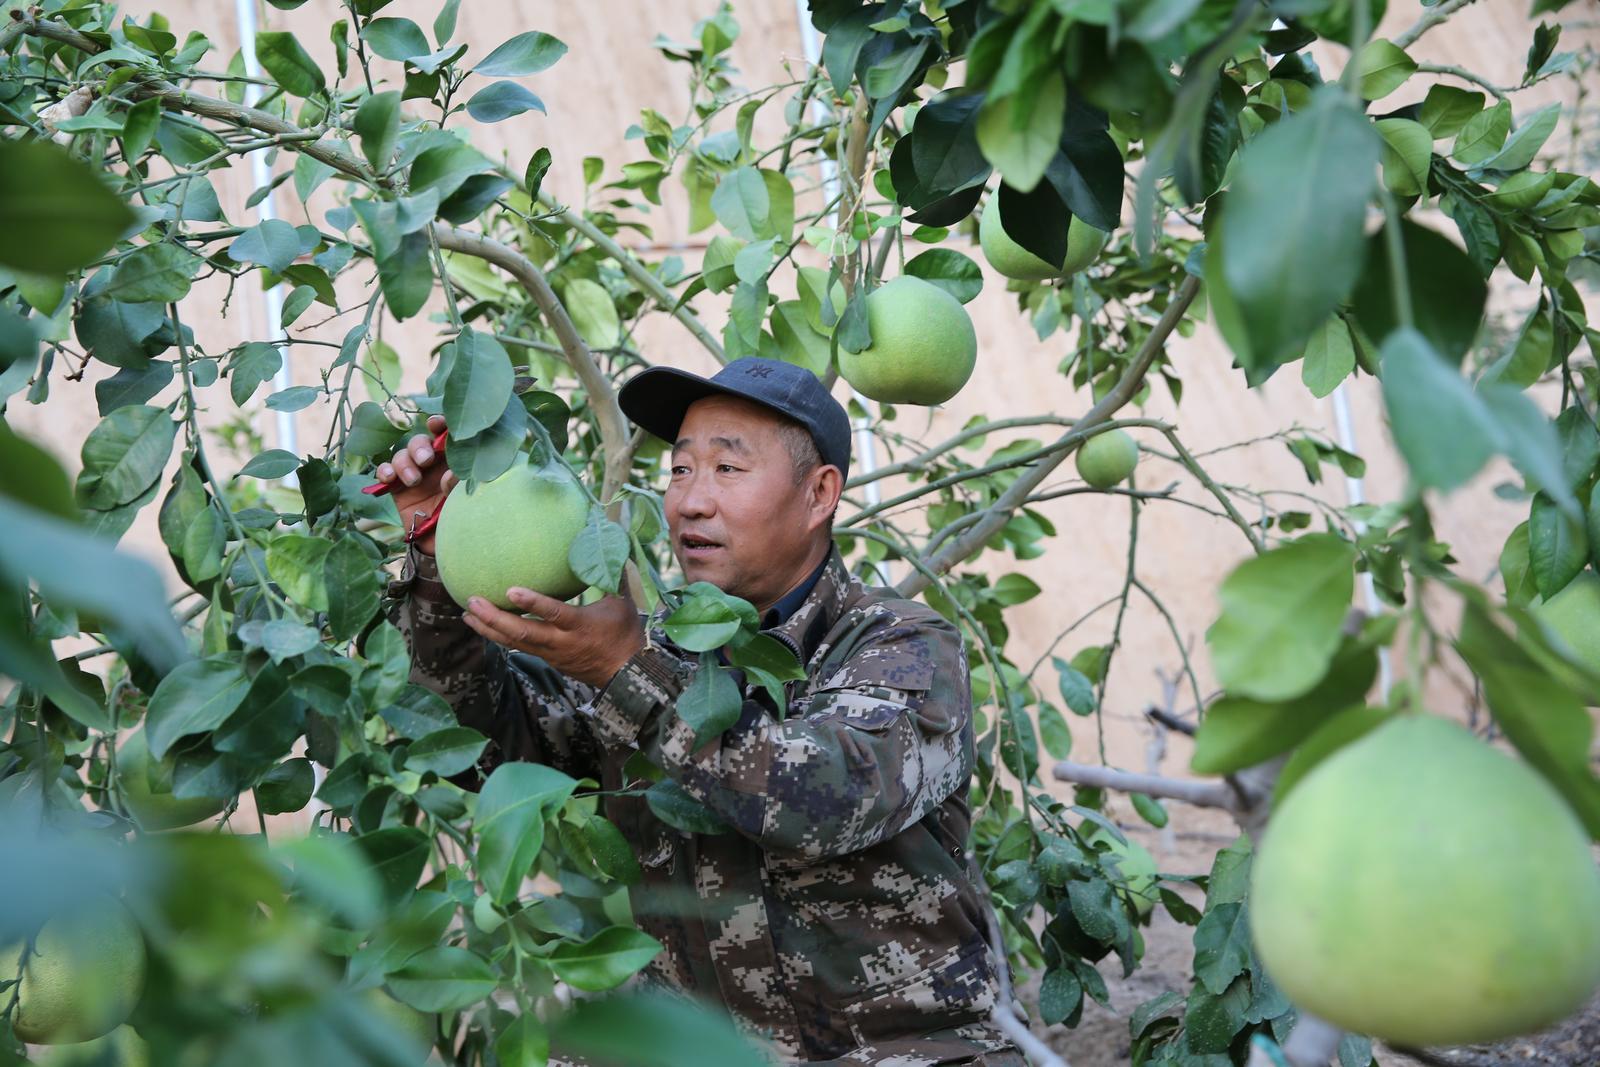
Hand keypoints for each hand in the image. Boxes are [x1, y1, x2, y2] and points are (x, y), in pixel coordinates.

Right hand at [375, 414, 454, 553]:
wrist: (442, 544)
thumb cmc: (460, 517)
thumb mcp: (464, 500)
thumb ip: (459, 485)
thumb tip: (450, 474)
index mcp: (453, 459)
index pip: (445, 435)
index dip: (439, 424)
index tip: (436, 423)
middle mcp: (432, 463)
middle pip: (419, 442)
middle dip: (420, 447)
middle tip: (426, 461)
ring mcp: (413, 473)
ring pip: (401, 454)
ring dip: (405, 463)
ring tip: (414, 480)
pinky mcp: (396, 487)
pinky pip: (385, 471)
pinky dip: (385, 471)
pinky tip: (390, 479)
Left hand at [462, 587, 644, 688]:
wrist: (625, 673)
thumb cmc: (624, 632)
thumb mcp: (622, 602)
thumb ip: (611, 573)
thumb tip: (609, 542)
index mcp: (580, 624)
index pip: (553, 613)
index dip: (532, 603)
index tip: (510, 590)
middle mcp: (561, 640)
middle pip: (522, 632)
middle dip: (494, 618)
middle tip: (473, 601)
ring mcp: (551, 653)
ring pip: (514, 642)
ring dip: (489, 628)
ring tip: (468, 614)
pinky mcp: (547, 659)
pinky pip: (519, 647)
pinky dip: (500, 636)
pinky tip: (484, 626)